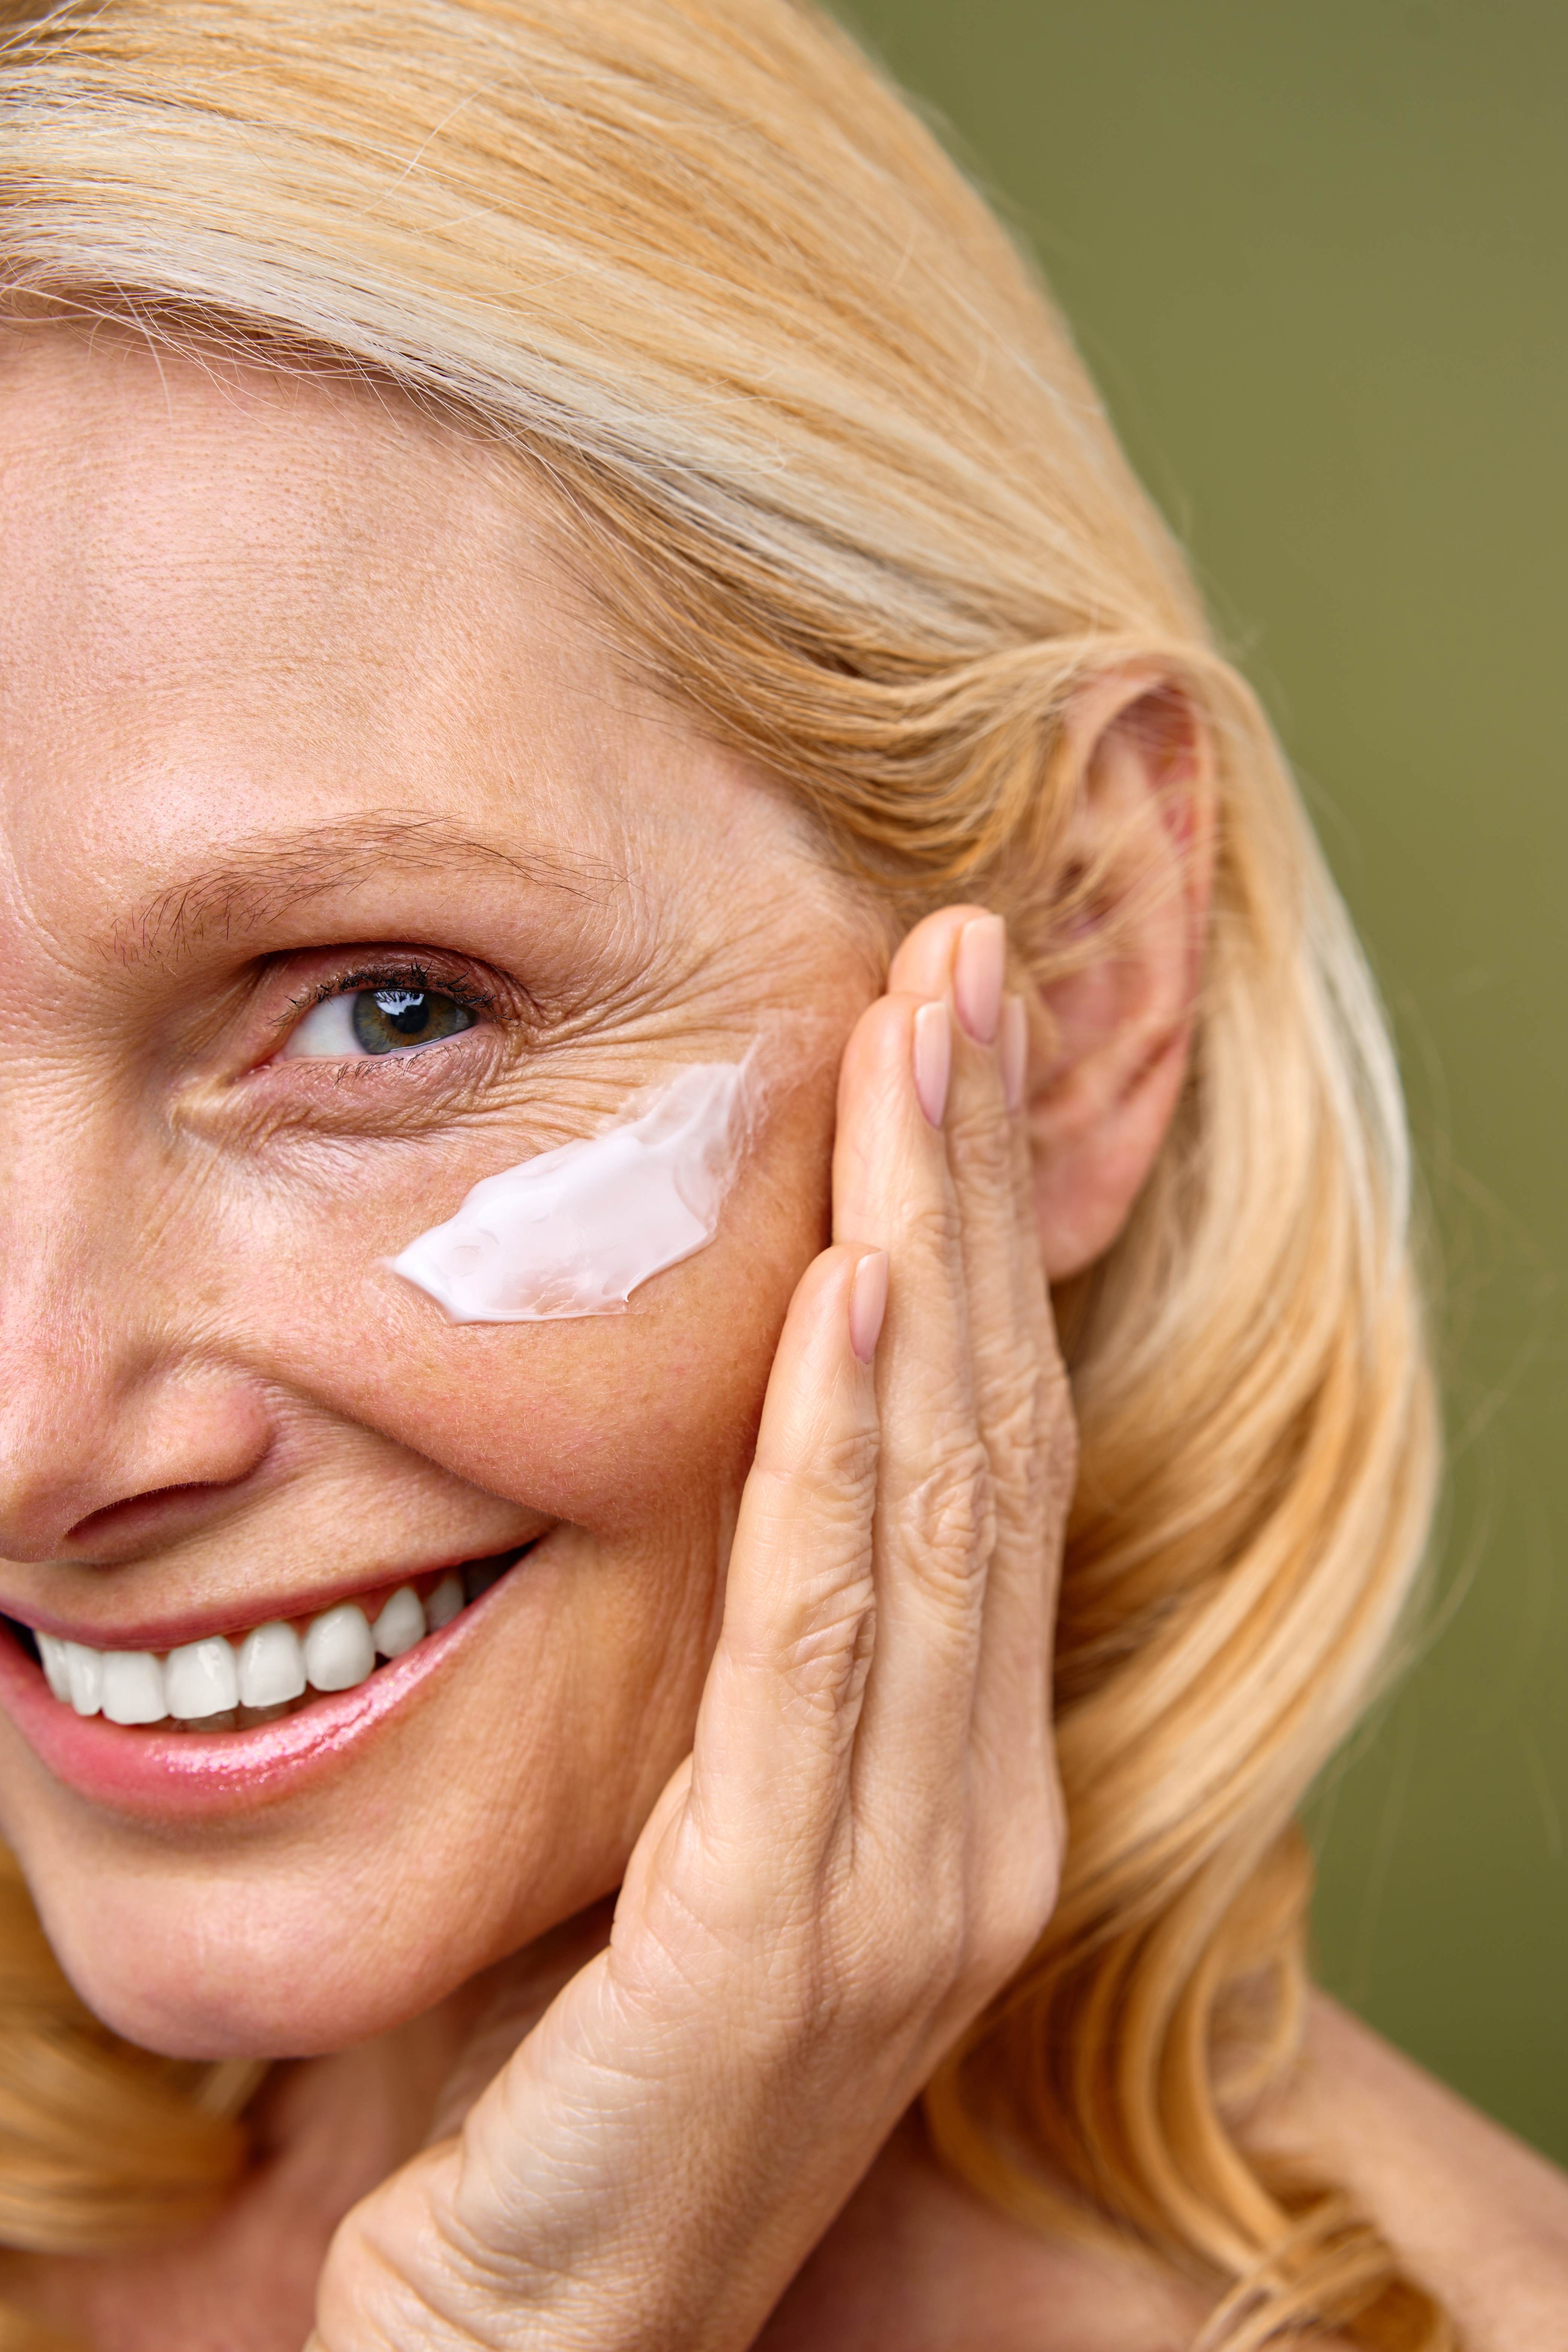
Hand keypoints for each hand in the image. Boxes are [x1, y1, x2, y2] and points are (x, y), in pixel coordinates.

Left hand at [307, 907, 1074, 2351]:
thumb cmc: (607, 2057)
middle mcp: (972, 1808)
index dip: (981, 1235)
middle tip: (958, 967)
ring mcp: (905, 1879)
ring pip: (931, 1500)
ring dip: (922, 1253)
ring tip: (915, 1053)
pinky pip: (824, 1646)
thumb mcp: (706, 1817)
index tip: (950, 1044)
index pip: (985, 1449)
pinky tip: (852, 1301)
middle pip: (983, 1431)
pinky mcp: (786, 1937)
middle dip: (970, 1182)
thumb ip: (754, 1665)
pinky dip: (842, 1459)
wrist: (541, 2332)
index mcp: (956, 1774)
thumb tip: (739, 1444)